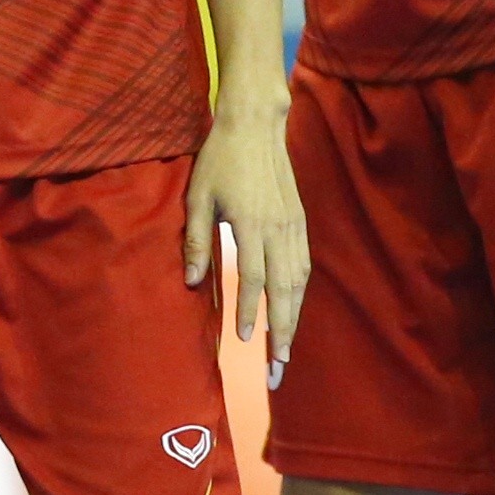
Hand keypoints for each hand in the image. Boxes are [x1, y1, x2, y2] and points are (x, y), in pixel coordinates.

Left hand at [184, 104, 307, 365]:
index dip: (249, 311)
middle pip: (284, 290)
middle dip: (282, 331)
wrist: (255, 127)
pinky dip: (299, 294)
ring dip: (294, 318)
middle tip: (277, 367)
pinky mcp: (300, 222)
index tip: (245, 339)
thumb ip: (196, 240)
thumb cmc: (220, 160)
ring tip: (286, 350)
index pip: (253, 279)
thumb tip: (191, 282)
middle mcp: (278, 230)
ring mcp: (294, 226)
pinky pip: (303, 266)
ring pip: (298, 282)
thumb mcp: (198, 197)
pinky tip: (292, 311)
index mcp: (251, 225)